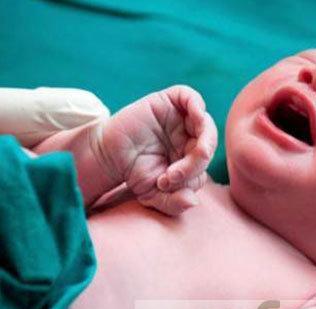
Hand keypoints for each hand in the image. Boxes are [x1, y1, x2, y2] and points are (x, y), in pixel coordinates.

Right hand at [92, 85, 217, 215]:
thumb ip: (174, 203)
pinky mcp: (169, 102)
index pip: (204, 167)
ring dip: (203, 140)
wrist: (107, 154)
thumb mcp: (153, 195)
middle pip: (208, 145)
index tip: (164, 185)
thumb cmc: (133, 173)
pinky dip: (197, 105)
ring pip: (205, 124)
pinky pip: (191, 97)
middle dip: (195, 163)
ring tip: (187, 154)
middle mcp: (189, 138)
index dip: (190, 178)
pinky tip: (195, 118)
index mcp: (191, 158)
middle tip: (172, 175)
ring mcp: (181, 120)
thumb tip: (193, 202)